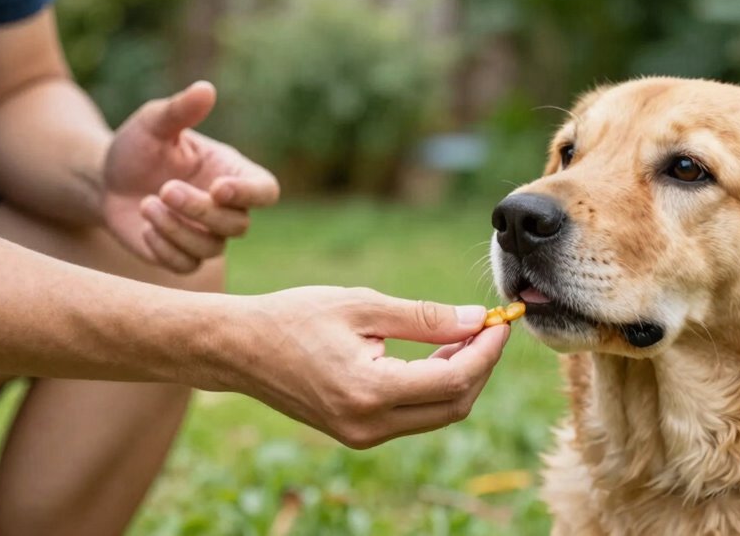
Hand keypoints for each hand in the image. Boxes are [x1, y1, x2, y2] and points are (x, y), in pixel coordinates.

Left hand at [103, 81, 278, 272]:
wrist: (105, 178)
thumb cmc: (138, 146)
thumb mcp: (154, 123)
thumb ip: (181, 110)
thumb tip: (206, 89)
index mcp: (231, 172)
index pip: (266, 190)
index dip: (250, 194)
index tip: (218, 188)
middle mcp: (227, 208)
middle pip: (237, 225)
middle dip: (201, 210)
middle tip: (165, 189)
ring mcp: (206, 235)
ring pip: (212, 249)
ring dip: (178, 230)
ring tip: (146, 204)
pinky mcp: (181, 255)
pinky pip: (186, 266)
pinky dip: (164, 248)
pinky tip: (144, 226)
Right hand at [214, 287, 508, 448]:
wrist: (238, 348)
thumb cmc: (293, 317)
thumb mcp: (362, 305)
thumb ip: (425, 317)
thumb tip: (477, 319)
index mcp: (369, 392)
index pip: (454, 380)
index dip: (487, 351)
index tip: (501, 320)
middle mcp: (369, 425)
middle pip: (454, 406)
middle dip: (480, 367)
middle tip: (488, 327)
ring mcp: (361, 435)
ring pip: (437, 414)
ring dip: (460, 377)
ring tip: (465, 335)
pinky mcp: (356, 432)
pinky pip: (413, 415)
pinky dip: (434, 387)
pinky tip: (437, 353)